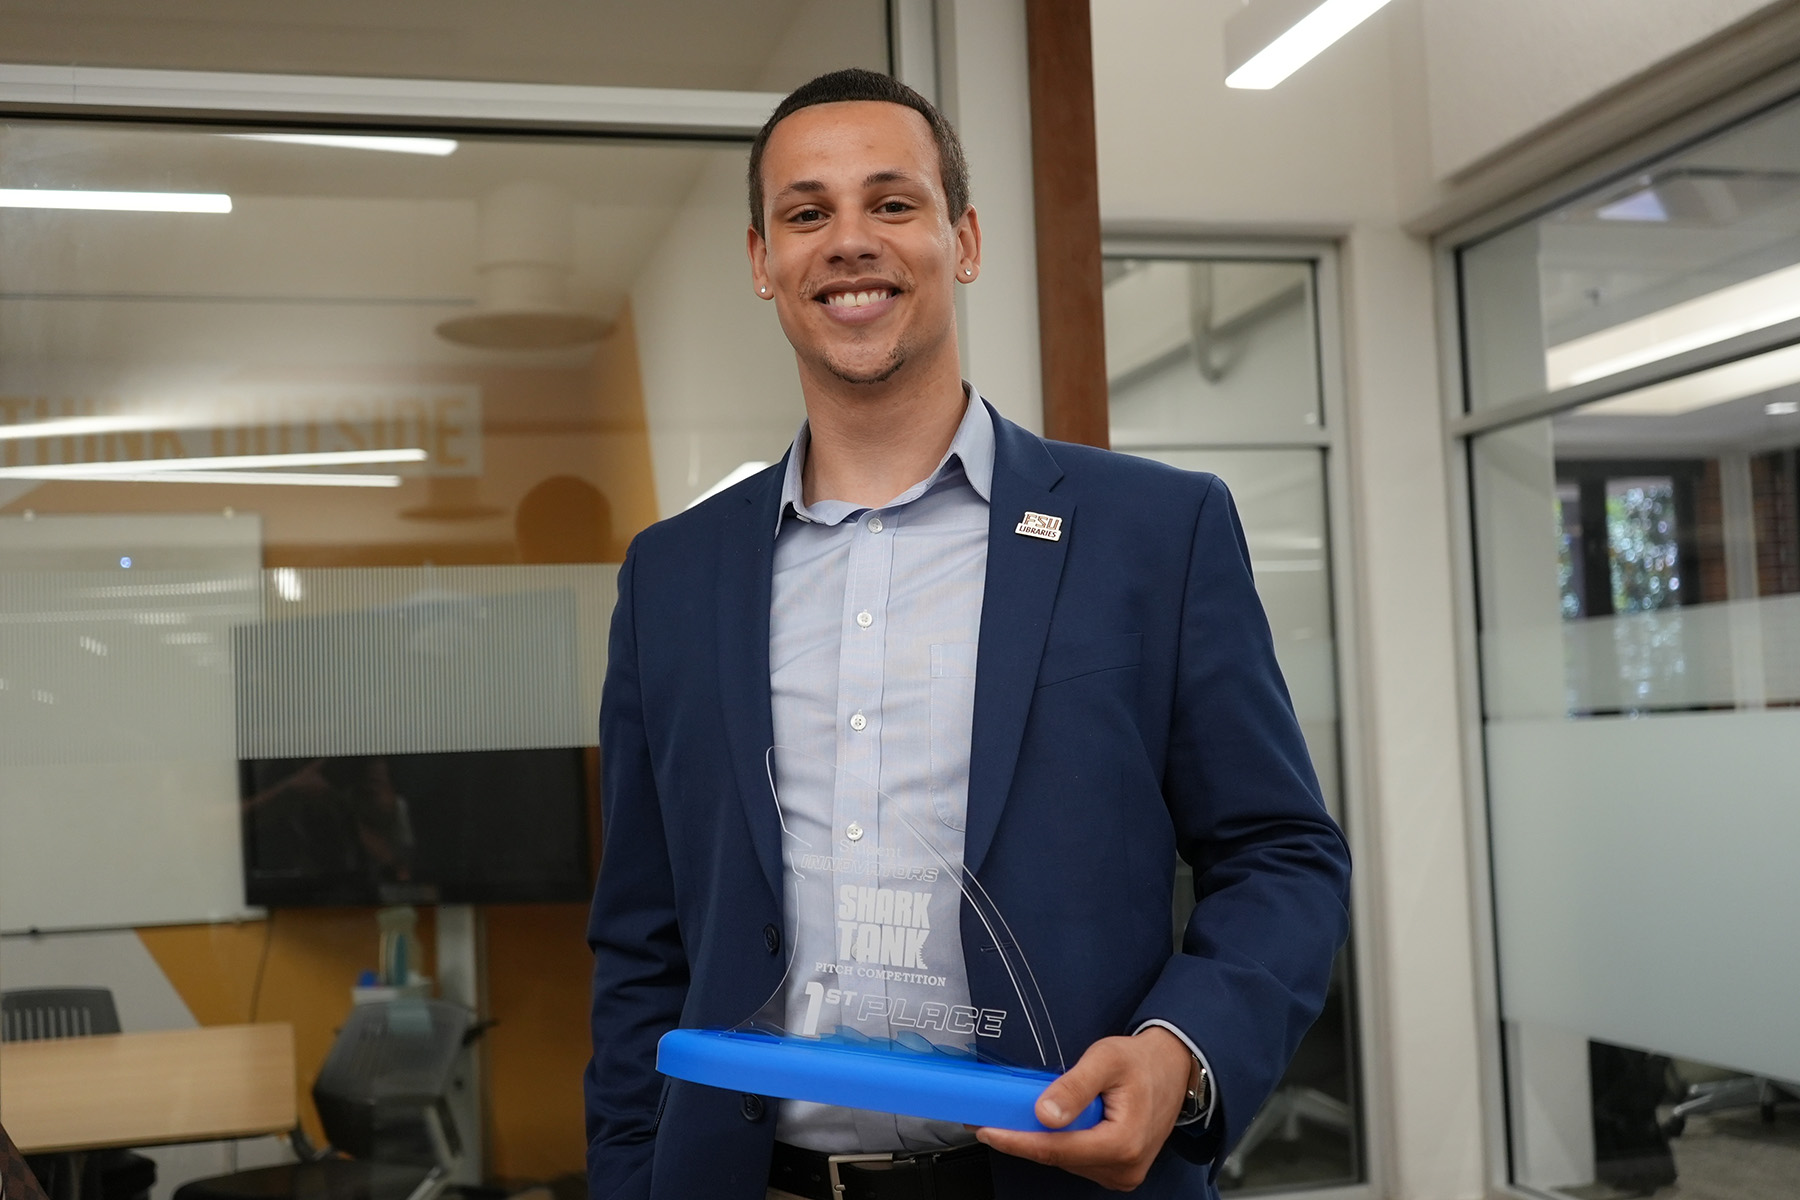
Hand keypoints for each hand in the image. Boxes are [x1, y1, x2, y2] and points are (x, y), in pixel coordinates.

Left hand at [975, 1026, 1190, 1190]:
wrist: (1173, 1068)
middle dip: (1022, 1137)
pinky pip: (1076, 1158)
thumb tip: (1044, 1113)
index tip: (987, 1130)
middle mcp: (1123, 1167)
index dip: (1016, 1141)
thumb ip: (1074, 1086)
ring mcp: (1121, 1172)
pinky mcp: (1117, 1169)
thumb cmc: (1143, 1062)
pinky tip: (1052, 1121)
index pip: (1055, 1149)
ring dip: (1041, 1138)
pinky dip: (1059, 1141)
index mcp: (1123, 1144)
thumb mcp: (1106, 1059)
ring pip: (1064, 1159)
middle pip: (1057, 1156)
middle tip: (991, 1116)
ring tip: (1024, 1112)